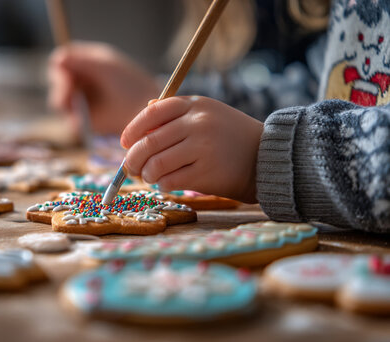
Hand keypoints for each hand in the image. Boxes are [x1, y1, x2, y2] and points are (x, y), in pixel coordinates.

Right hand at [48, 42, 158, 134]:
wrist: (144, 112)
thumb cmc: (130, 84)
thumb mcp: (106, 67)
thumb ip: (80, 61)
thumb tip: (57, 58)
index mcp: (88, 62)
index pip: (63, 59)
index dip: (60, 66)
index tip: (65, 73)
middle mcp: (83, 79)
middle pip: (57, 80)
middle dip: (62, 87)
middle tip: (69, 95)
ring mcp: (82, 99)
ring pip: (59, 100)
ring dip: (65, 103)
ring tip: (78, 107)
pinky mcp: (85, 119)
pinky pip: (70, 119)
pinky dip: (74, 119)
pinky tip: (84, 119)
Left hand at [120, 96, 262, 202]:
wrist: (267, 158)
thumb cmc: (230, 137)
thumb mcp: (207, 114)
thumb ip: (175, 114)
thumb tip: (141, 117)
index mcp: (195, 105)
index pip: (152, 113)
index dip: (133, 129)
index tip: (125, 143)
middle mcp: (198, 123)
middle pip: (149, 142)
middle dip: (133, 158)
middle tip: (131, 168)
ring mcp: (202, 147)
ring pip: (156, 164)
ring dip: (147, 174)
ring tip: (151, 177)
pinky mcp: (207, 171)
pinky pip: (170, 180)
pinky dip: (163, 185)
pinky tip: (168, 184)